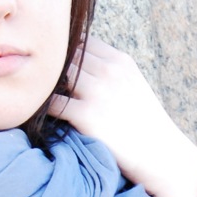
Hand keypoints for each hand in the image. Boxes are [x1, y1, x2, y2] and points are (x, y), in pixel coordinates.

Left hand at [50, 37, 196, 196]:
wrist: (163, 156)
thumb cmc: (145, 125)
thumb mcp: (133, 85)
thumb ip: (108, 71)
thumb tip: (75, 66)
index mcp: (120, 61)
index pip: (81, 40)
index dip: (64, 51)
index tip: (52, 64)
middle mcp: (109, 71)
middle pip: (65, 54)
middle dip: (49, 65)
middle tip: (36, 80)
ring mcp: (98, 92)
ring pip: (55, 74)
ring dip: (42, 84)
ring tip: (33, 96)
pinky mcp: (86, 116)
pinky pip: (51, 103)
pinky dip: (41, 107)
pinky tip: (37, 114)